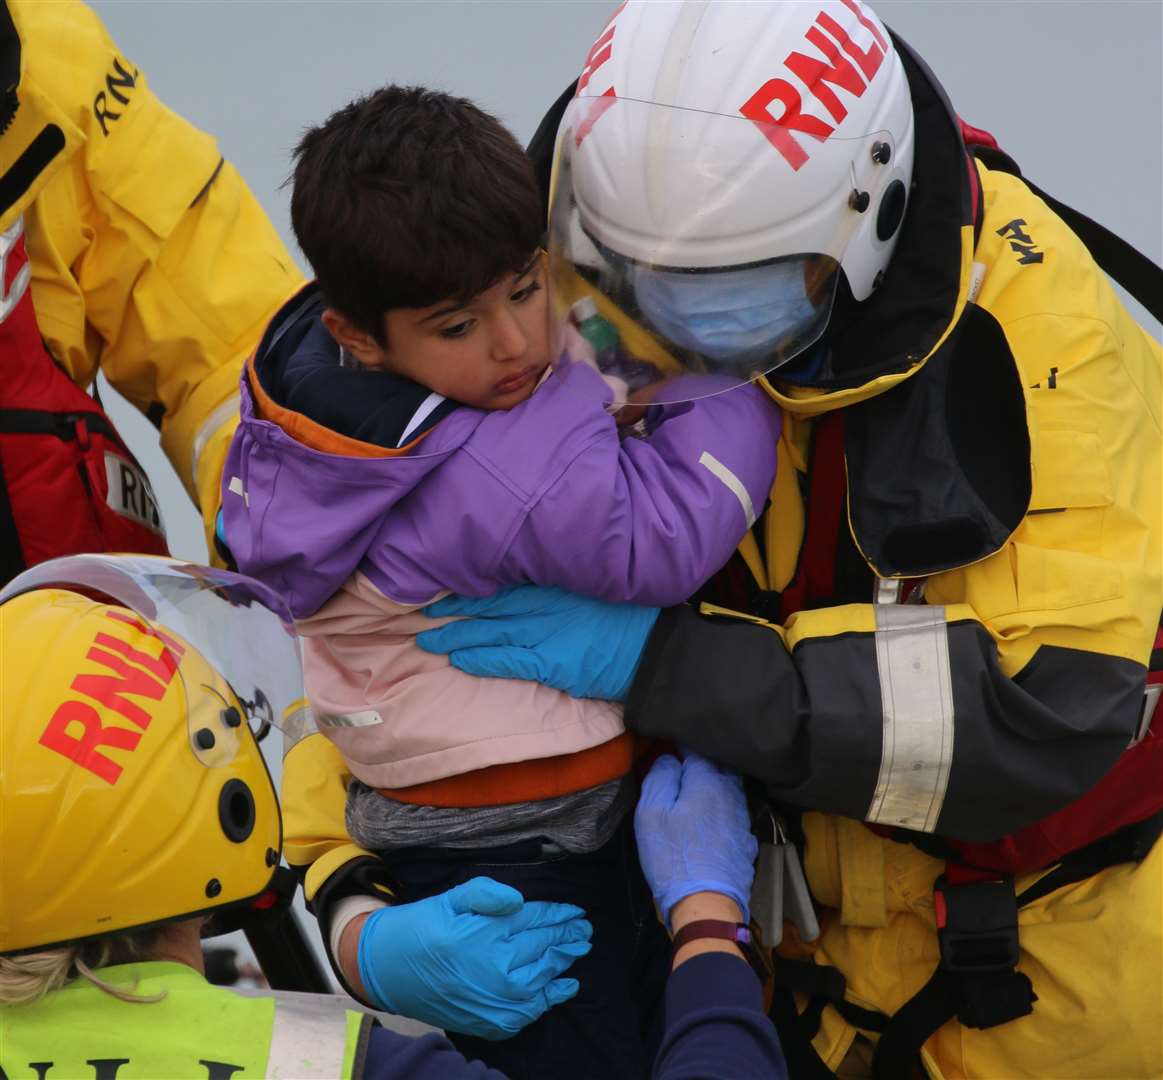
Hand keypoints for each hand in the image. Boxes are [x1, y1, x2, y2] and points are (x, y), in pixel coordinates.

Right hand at [357, 877, 592, 1039]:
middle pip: (544, 947)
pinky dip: (551, 998)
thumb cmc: (421, 928)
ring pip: (544, 976)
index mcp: (489, 935)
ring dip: (565, 961)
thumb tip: (521, 901)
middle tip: (585, 928)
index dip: (559, 913)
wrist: (387, 971)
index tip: (577, 910)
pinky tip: (565, 986)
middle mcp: (498, 969)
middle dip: (568, 935)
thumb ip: (487, 894)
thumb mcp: (451, 899)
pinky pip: (531, 1010)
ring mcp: (497, 1000)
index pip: (536, 920)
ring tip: (580, 947)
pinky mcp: (491, 1021)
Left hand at [416, 585, 659, 701]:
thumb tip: (529, 583)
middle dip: (453, 608)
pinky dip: (480, 657)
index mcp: (556, 582)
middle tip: (419, 610)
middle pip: (488, 603)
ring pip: (489, 630)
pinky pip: (506, 659)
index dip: (469, 584)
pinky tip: (457, 657)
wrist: (656, 647)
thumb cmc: (629, 616)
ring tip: (427, 639)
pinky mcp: (552, 662)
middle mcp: (546, 603)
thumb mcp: (594, 586)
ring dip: (455, 634)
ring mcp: (547, 632)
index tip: (441, 584)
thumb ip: (562, 583)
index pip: (503, 580)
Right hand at [634, 753, 757, 925]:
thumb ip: (660, 777)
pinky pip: (733, 813)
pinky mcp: (746, 840)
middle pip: (717, 766)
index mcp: (708, 780)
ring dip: (713, 786)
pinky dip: (721, 809)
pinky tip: (709, 820)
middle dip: (700, 763)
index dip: (680, 746)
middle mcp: (732, 793)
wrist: (707, 905)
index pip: (695, 749)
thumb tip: (670, 759)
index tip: (667, 749)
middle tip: (680, 769)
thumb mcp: (651, 813)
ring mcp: (743, 818)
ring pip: (728, 789)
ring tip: (693, 792)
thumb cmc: (673, 856)